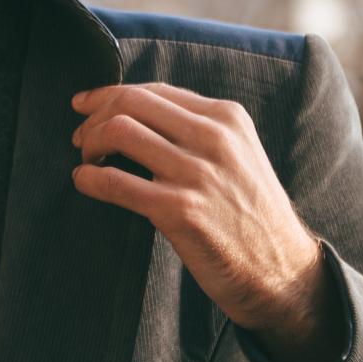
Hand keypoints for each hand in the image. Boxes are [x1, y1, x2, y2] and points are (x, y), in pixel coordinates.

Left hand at [67, 82, 340, 361]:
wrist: (282, 271)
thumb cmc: (250, 215)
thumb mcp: (237, 156)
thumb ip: (197, 131)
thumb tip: (135, 115)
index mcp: (227, 117)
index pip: (153, 91)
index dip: (109, 94)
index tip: (85, 106)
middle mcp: (214, 137)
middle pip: (130, 102)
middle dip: (94, 116)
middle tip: (80, 138)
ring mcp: (198, 173)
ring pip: (119, 131)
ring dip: (89, 144)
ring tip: (87, 163)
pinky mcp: (180, 210)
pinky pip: (115, 182)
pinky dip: (88, 179)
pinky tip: (84, 183)